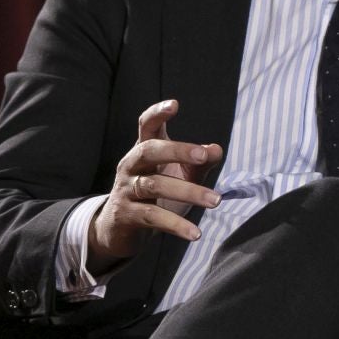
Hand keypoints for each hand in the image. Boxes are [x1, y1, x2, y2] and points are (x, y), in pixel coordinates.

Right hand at [89, 99, 223, 271]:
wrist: (122, 230)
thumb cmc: (158, 195)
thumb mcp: (181, 176)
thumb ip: (200, 163)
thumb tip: (217, 149)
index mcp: (144, 151)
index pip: (146, 126)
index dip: (157, 113)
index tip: (174, 104)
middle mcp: (131, 165)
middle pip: (149, 150)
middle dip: (177, 151)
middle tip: (204, 157)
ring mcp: (126, 189)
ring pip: (154, 185)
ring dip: (189, 192)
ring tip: (216, 200)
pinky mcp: (125, 215)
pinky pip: (152, 217)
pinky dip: (176, 226)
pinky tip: (196, 233)